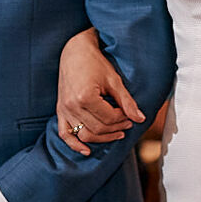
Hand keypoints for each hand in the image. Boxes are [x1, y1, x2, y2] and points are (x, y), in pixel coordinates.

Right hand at [55, 27, 144, 156]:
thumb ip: (126, 101)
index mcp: (85, 97)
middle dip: (116, 128)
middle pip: (97, 128)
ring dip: (102, 138)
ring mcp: (64, 109)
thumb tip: (140, 118)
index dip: (123, 119)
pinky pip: (65, 134)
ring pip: (84, 134)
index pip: (109, 118)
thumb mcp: (114, 80)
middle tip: (128, 124)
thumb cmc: (95, 62)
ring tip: (117, 133)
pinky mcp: (60, 110)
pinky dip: (74, 144)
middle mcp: (72, 106)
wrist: (75, 51)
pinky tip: (86, 150)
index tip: (130, 115)